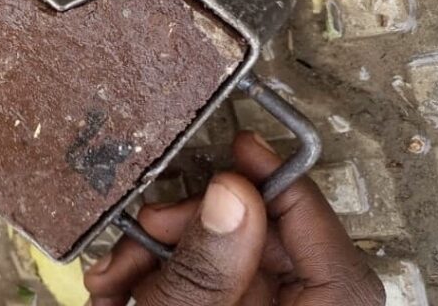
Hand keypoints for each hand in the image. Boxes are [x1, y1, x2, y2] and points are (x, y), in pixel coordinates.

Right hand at [84, 132, 385, 305]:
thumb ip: (210, 262)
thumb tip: (232, 193)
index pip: (321, 242)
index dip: (281, 185)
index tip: (242, 147)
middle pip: (258, 247)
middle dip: (190, 227)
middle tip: (151, 224)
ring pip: (215, 265)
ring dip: (155, 256)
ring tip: (116, 273)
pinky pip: (192, 290)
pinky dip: (150, 282)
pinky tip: (117, 289)